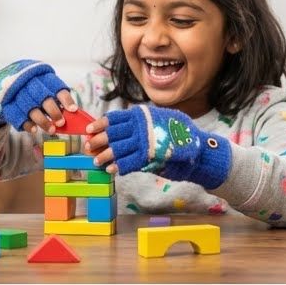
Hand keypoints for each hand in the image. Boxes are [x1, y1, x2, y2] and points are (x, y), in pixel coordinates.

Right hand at [0, 59, 77, 132]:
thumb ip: (54, 96)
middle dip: (53, 111)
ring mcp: (15, 93)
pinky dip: (27, 124)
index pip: (55, 85)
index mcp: (39, 74)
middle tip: (61, 123)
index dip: (65, 98)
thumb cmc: (30, 88)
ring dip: (42, 121)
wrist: (0, 85)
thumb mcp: (41, 85)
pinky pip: (17, 116)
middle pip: (42, 97)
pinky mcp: (6, 104)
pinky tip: (34, 130)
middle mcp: (27, 82)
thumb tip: (70, 113)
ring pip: (31, 109)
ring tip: (51, 130)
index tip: (73, 110)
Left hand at [84, 104, 231, 187]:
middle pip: (112, 134)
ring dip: (104, 156)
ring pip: (117, 149)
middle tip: (87, 147)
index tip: (88, 130)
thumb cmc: (177, 135)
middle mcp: (143, 127)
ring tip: (96, 161)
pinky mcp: (149, 158)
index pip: (116, 118)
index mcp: (144, 115)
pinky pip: (128, 162)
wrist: (198, 151)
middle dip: (97, 141)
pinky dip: (118, 166)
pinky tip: (112, 169)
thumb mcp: (159, 120)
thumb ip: (141, 122)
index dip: (100, 124)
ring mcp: (145, 142)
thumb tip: (115, 127)